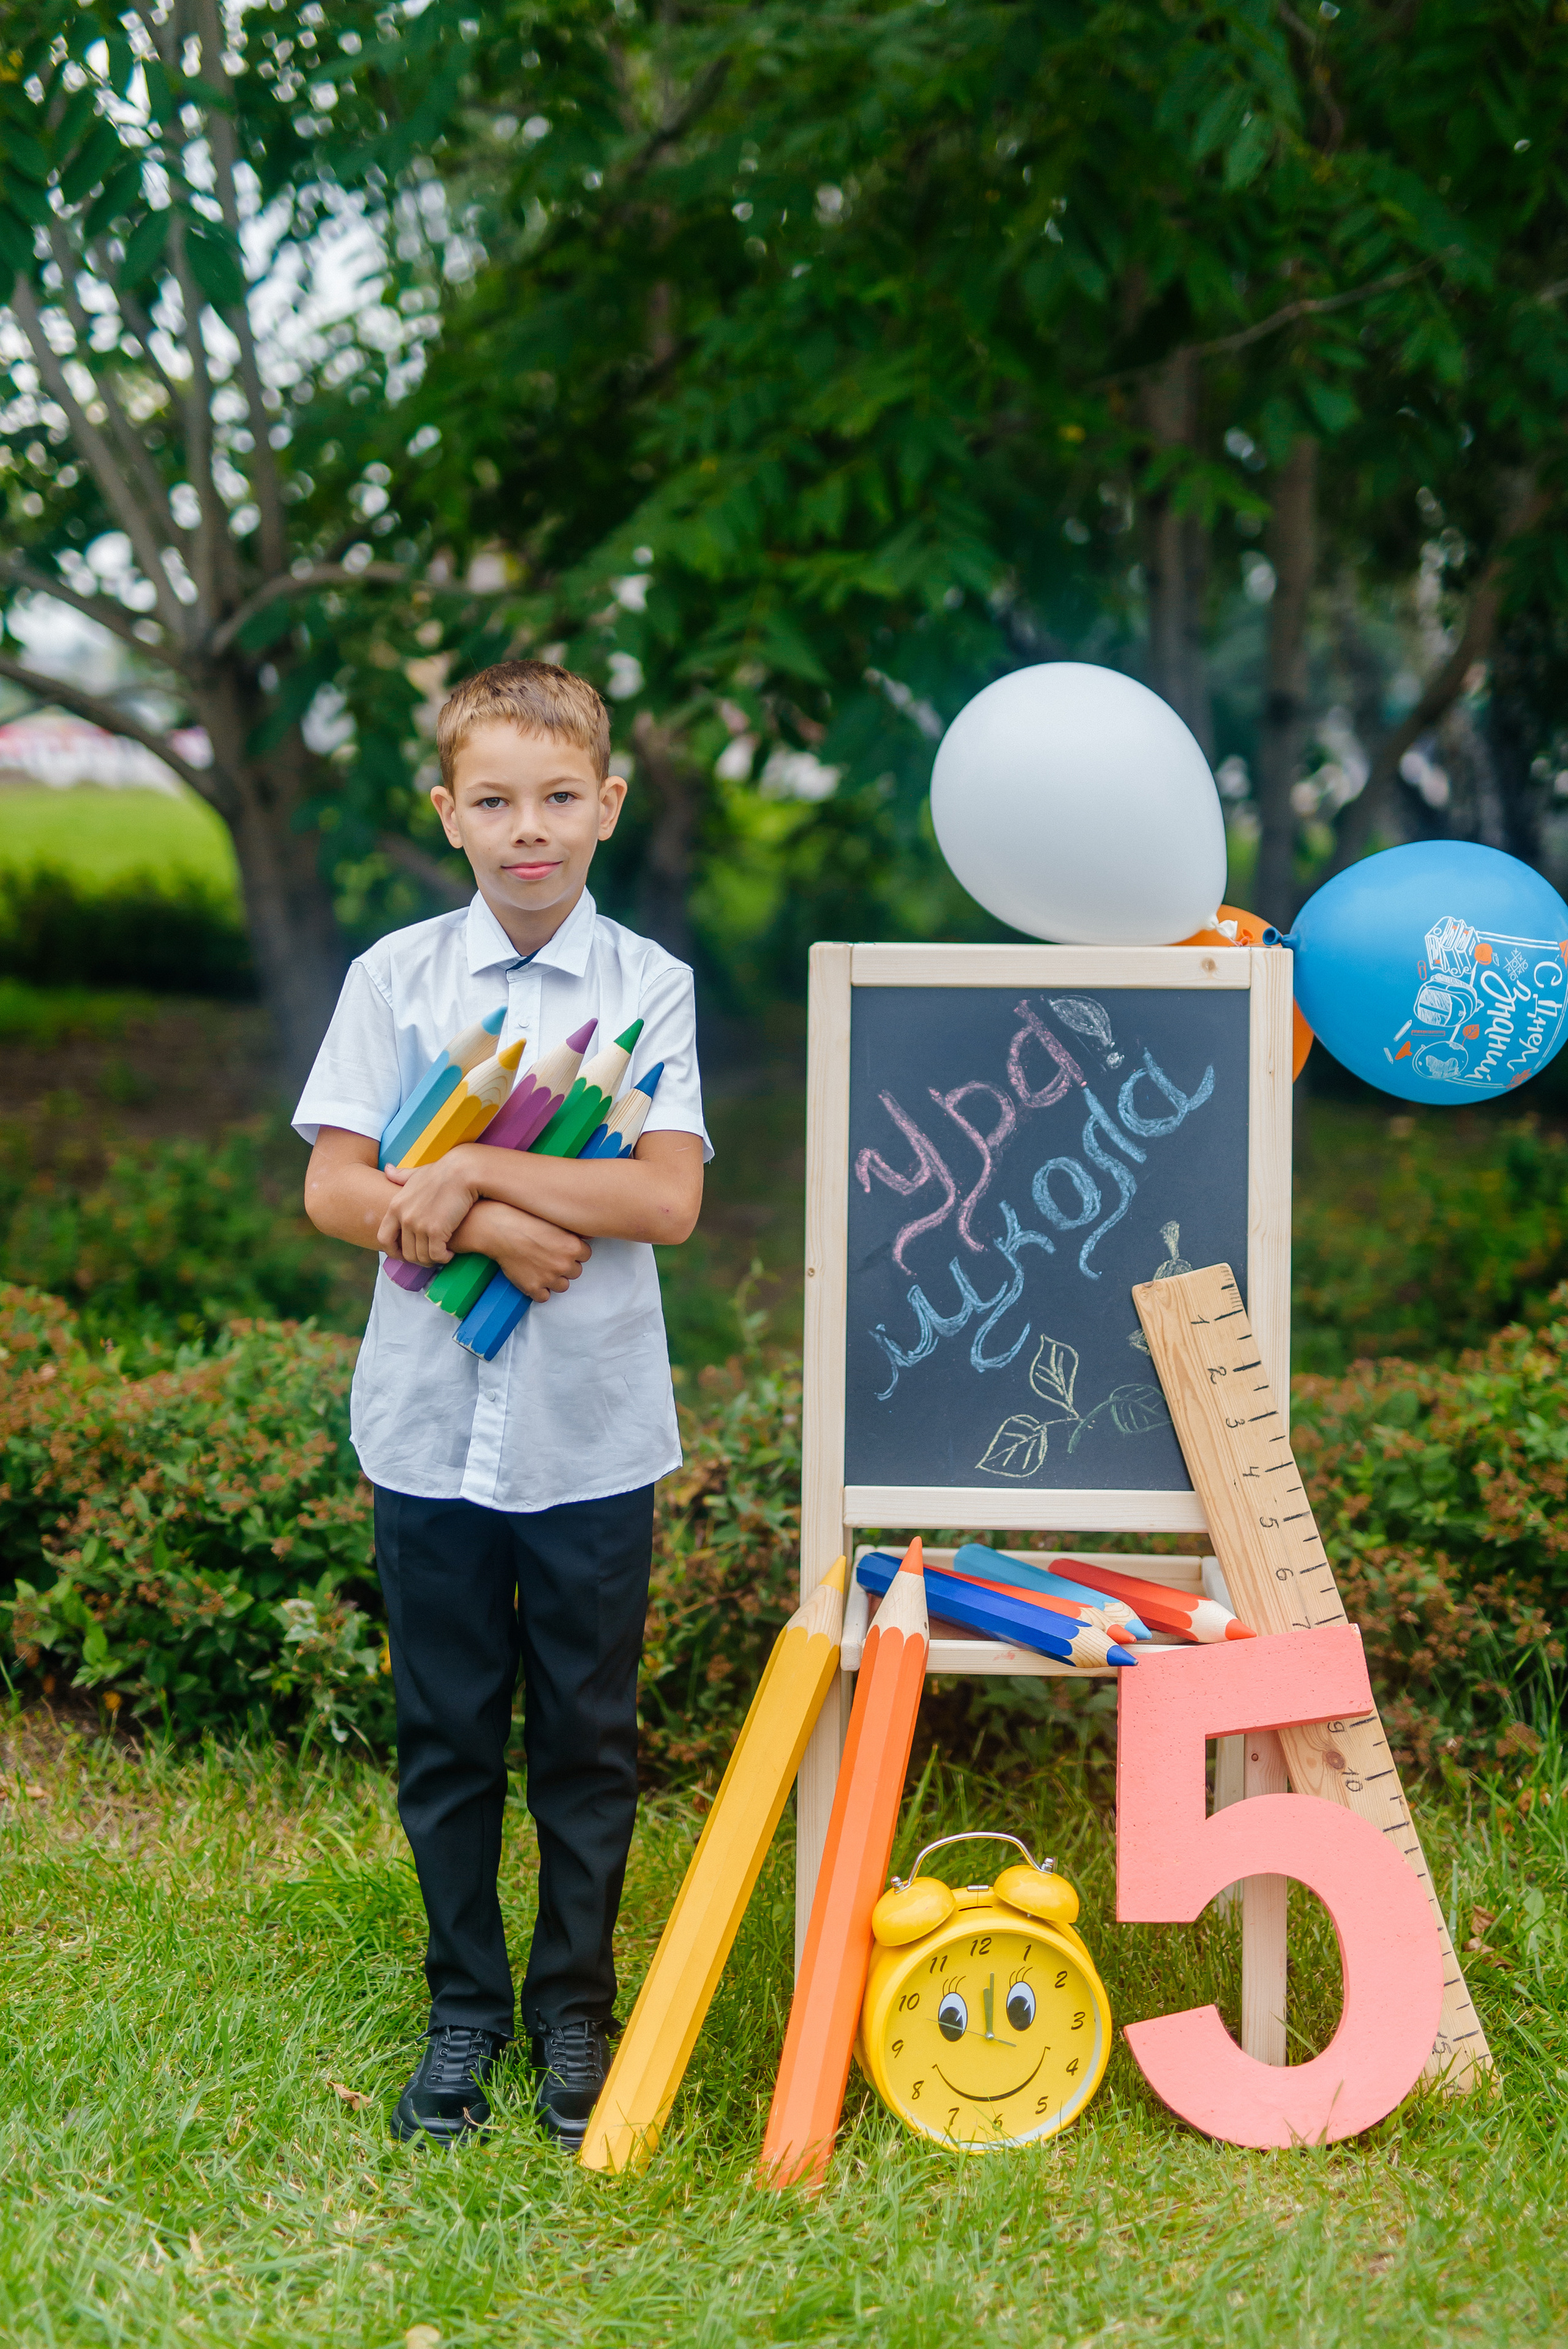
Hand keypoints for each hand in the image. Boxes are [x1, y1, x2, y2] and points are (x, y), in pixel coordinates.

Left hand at [376, 1149, 480, 1266]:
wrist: (463, 1172)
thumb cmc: (442, 1172)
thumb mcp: (416, 1173)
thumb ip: (400, 1176)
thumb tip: (387, 1169)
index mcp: (396, 1206)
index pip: (384, 1238)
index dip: (393, 1251)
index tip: (404, 1255)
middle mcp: (404, 1217)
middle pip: (406, 1252)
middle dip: (418, 1259)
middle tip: (429, 1256)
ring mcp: (419, 1225)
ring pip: (421, 1256)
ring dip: (432, 1260)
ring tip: (441, 1254)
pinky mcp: (436, 1230)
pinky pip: (436, 1255)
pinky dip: (443, 1257)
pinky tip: (450, 1253)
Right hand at [469, 1202, 591, 1303]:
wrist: (499, 1229)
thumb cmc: (525, 1219)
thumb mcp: (555, 1219)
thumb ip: (575, 1230)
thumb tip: (590, 1235)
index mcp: (573, 1246)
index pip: (585, 1256)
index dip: (573, 1252)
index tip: (562, 1248)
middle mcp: (564, 1264)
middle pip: (575, 1272)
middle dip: (565, 1266)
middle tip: (549, 1256)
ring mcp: (549, 1278)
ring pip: (562, 1286)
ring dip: (554, 1280)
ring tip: (540, 1267)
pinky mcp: (533, 1288)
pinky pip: (544, 1297)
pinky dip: (538, 1290)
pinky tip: (531, 1277)